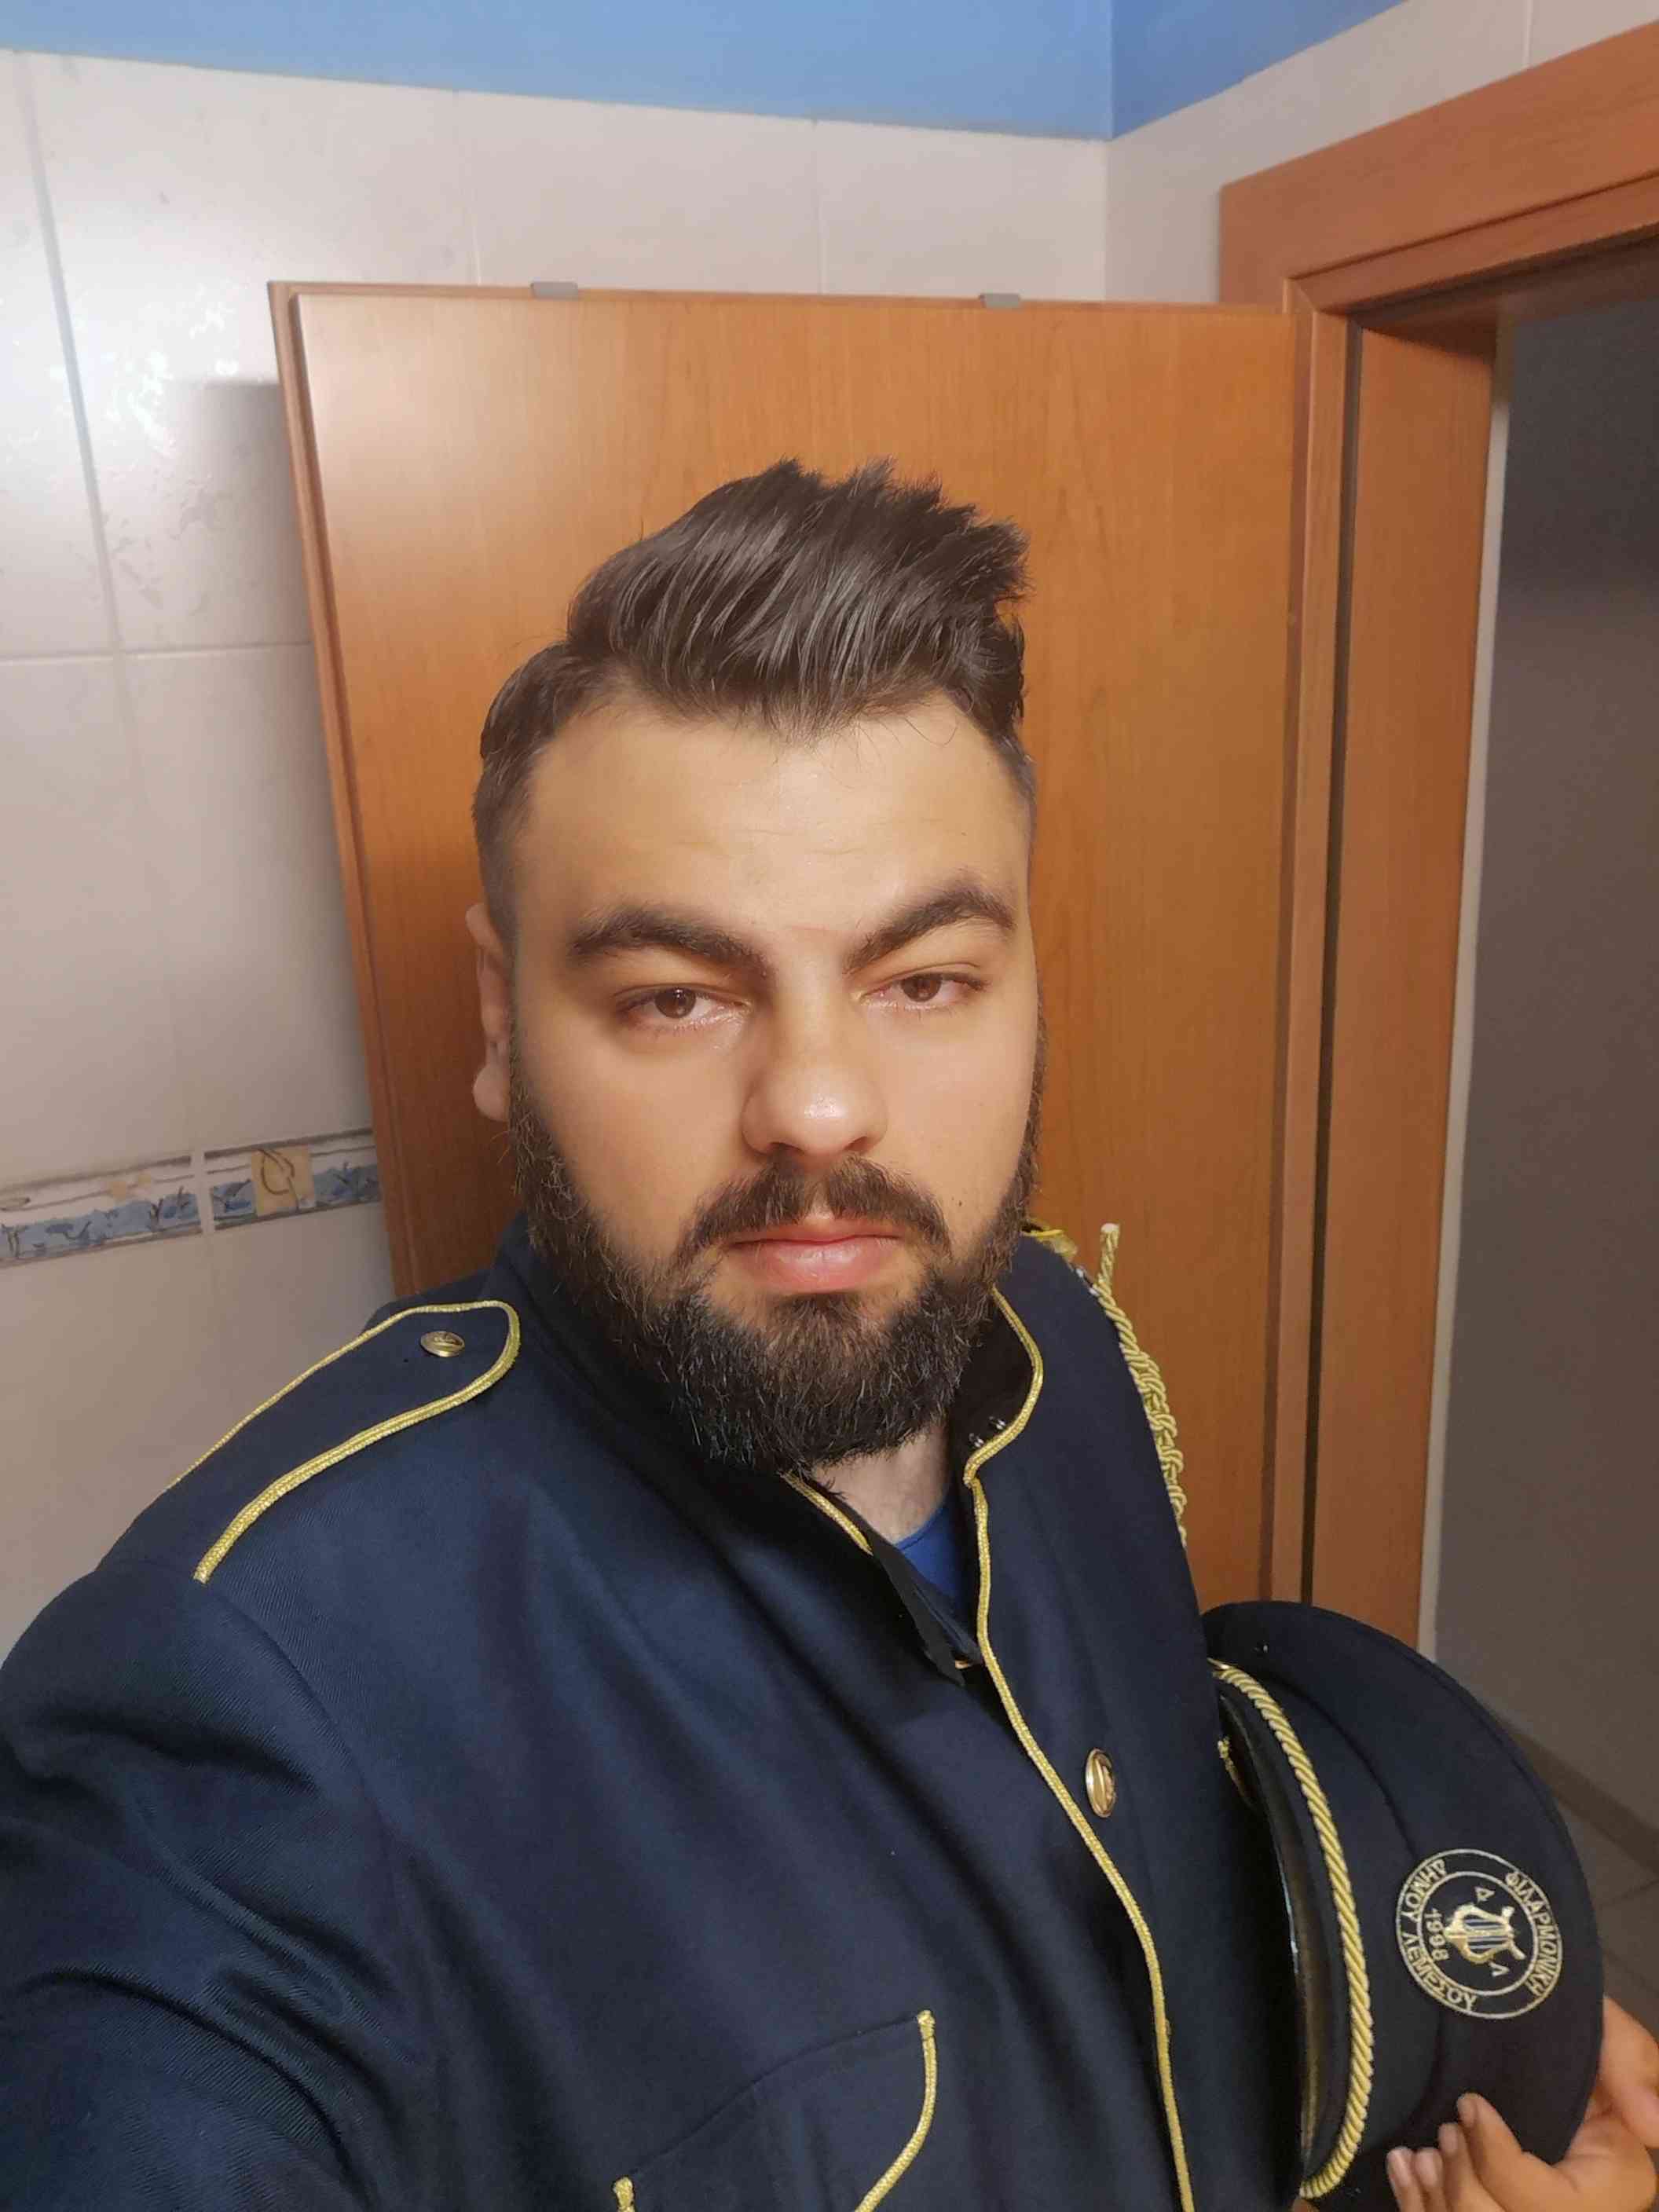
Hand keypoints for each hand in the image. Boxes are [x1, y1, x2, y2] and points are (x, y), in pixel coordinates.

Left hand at [1386, 1999, 1658, 2210]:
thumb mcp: (1603, 2030)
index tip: (1468, 2105)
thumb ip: (1632, 2065)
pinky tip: (1405, 2167)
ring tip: (1421, 2154)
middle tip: (1446, 2131)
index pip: (1547, 2206)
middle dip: (1464, 2187)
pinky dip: (1418, 2204)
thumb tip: (1653, 2125)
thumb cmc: (1559, 2025)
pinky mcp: (1491, 2206)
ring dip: (1437, 2200)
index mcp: (1614, 2186)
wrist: (1516, 2022)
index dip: (1498, 2162)